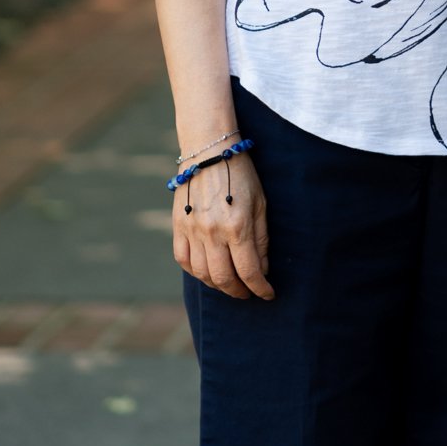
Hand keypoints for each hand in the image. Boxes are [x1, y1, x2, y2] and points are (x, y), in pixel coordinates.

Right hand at [172, 153, 272, 300]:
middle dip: (238, 291)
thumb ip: (261, 239)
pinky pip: (183, 260)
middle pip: (223, 279)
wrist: (210, 151)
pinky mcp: (178, 226)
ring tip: (229, 283)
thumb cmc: (241, 175)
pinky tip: (207, 270)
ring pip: (202, 274)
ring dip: (218, 285)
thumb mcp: (261, 203)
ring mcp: (192, 230)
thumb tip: (262, 270)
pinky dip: (195, 272)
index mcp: (237, 226)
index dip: (260, 288)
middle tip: (247, 292)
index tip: (268, 294)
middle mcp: (213, 232)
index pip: (249, 271)